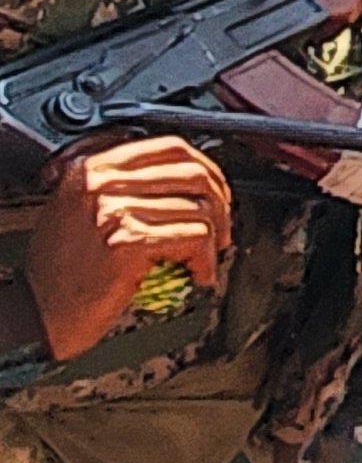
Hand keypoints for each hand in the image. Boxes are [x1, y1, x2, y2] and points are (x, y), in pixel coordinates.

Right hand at [30, 138, 229, 362]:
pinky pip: (193, 237)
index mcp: (92, 168)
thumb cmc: (61, 270)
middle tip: (222, 227)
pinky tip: (198, 273)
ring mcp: (113, 210)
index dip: (205, 167)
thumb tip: (184, 176)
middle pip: (192, 172)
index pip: (169, 147)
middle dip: (220, 202)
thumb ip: (122, 184)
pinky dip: (206, 258)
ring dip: (215, 236)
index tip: (215, 192)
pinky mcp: (127, 241)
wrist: (39, 315)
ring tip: (207, 256)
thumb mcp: (79, 210)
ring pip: (198, 207)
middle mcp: (100, 183)